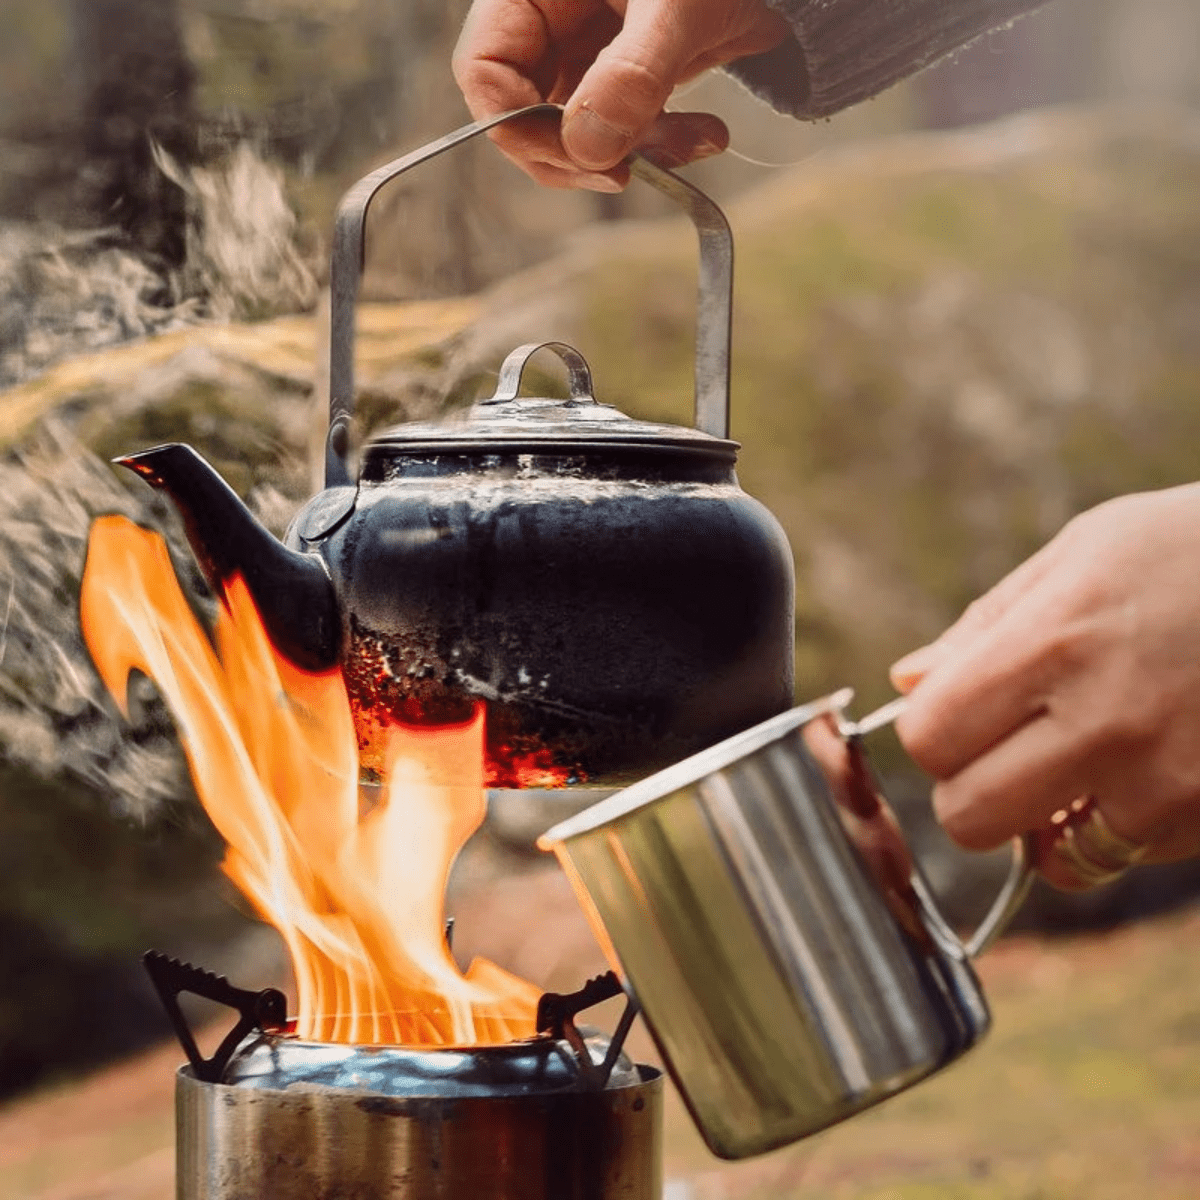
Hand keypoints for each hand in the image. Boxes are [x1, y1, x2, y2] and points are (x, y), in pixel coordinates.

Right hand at [452, 0, 788, 189]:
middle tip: (632, 172)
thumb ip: (631, 75)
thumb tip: (587, 151)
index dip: (518, 126)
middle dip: (586, 153)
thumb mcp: (677, 5)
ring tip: (698, 140)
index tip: (579, 159)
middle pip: (527, 113)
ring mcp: (587, 51)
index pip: (484, 69)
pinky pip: (624, 131)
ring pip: (580, 133)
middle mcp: (551, 20)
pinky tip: (709, 135)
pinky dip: (664, 144)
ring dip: (637, 154)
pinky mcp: (625, 77)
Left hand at [889, 484, 1199, 888]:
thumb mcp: (1084, 552)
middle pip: (968, 818)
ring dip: (1051, 816)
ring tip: (1090, 750)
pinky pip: (1123, 855)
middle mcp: (1106, 724)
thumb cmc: (1193, 550)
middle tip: (1008, 750)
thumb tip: (907, 683)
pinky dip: (1119, 822)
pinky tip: (1150, 760)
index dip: (932, 732)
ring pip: (1049, 854)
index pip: (929, 738)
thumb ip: (985, 627)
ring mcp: (1167, 783)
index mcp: (1054, 643)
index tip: (958, 714)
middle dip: (972, 790)